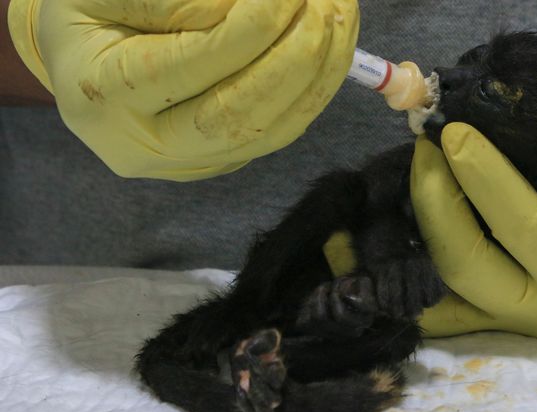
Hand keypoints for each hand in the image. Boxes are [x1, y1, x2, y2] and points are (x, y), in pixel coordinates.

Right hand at [8, 0, 357, 179]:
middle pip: (237, 116)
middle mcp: (144, 145)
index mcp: (102, 93)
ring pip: (270, 130)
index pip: (190, 65)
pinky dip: (316, 88)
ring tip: (341, 17)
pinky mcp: (223, 160)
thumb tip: (254, 8)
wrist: (86, 63)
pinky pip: (281, 131)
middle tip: (328, 6)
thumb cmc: (91, 12)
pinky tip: (334, 47)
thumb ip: (171, 0)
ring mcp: (188, 162)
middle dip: (296, 58)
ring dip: (320, 73)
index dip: (250, 29)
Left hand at [411, 123, 536, 338]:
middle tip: (426, 145)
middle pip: (466, 266)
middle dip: (435, 202)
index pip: (524, 227)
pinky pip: (435, 298)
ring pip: (438, 288)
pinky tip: (392, 217)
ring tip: (415, 169)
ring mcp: (507, 318)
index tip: (455, 132)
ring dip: (413, 230)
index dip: (485, 178)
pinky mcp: (487, 312)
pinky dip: (407, 264)